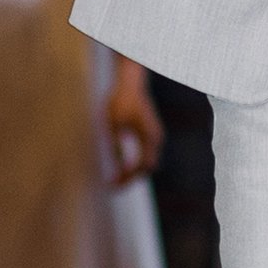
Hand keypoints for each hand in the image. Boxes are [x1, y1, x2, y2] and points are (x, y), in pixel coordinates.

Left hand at [104, 57, 163, 186]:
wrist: (130, 81)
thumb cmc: (120, 100)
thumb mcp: (113, 124)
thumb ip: (116, 147)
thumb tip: (117, 167)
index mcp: (149, 136)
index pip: (142, 166)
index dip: (128, 178)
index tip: (112, 185)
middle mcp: (155, 138)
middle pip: (148, 167)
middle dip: (131, 179)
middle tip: (113, 186)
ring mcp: (154, 135)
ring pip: (148, 162)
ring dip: (134, 172)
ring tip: (116, 179)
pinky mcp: (150, 133)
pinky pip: (146, 155)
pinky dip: (136, 164)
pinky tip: (122, 167)